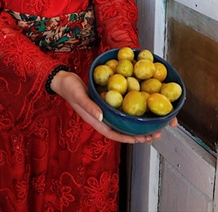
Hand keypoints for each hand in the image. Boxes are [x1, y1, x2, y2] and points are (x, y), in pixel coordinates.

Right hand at [50, 71, 172, 143]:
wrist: (64, 79)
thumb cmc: (69, 88)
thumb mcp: (79, 96)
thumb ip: (89, 107)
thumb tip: (101, 117)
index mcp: (95, 119)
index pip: (112, 133)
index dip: (126, 138)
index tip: (139, 140)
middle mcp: (102, 117)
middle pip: (121, 129)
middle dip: (137, 134)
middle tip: (153, 134)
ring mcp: (105, 110)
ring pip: (123, 120)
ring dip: (137, 123)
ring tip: (152, 125)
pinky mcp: (107, 101)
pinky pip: (121, 108)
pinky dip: (131, 109)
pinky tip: (141, 106)